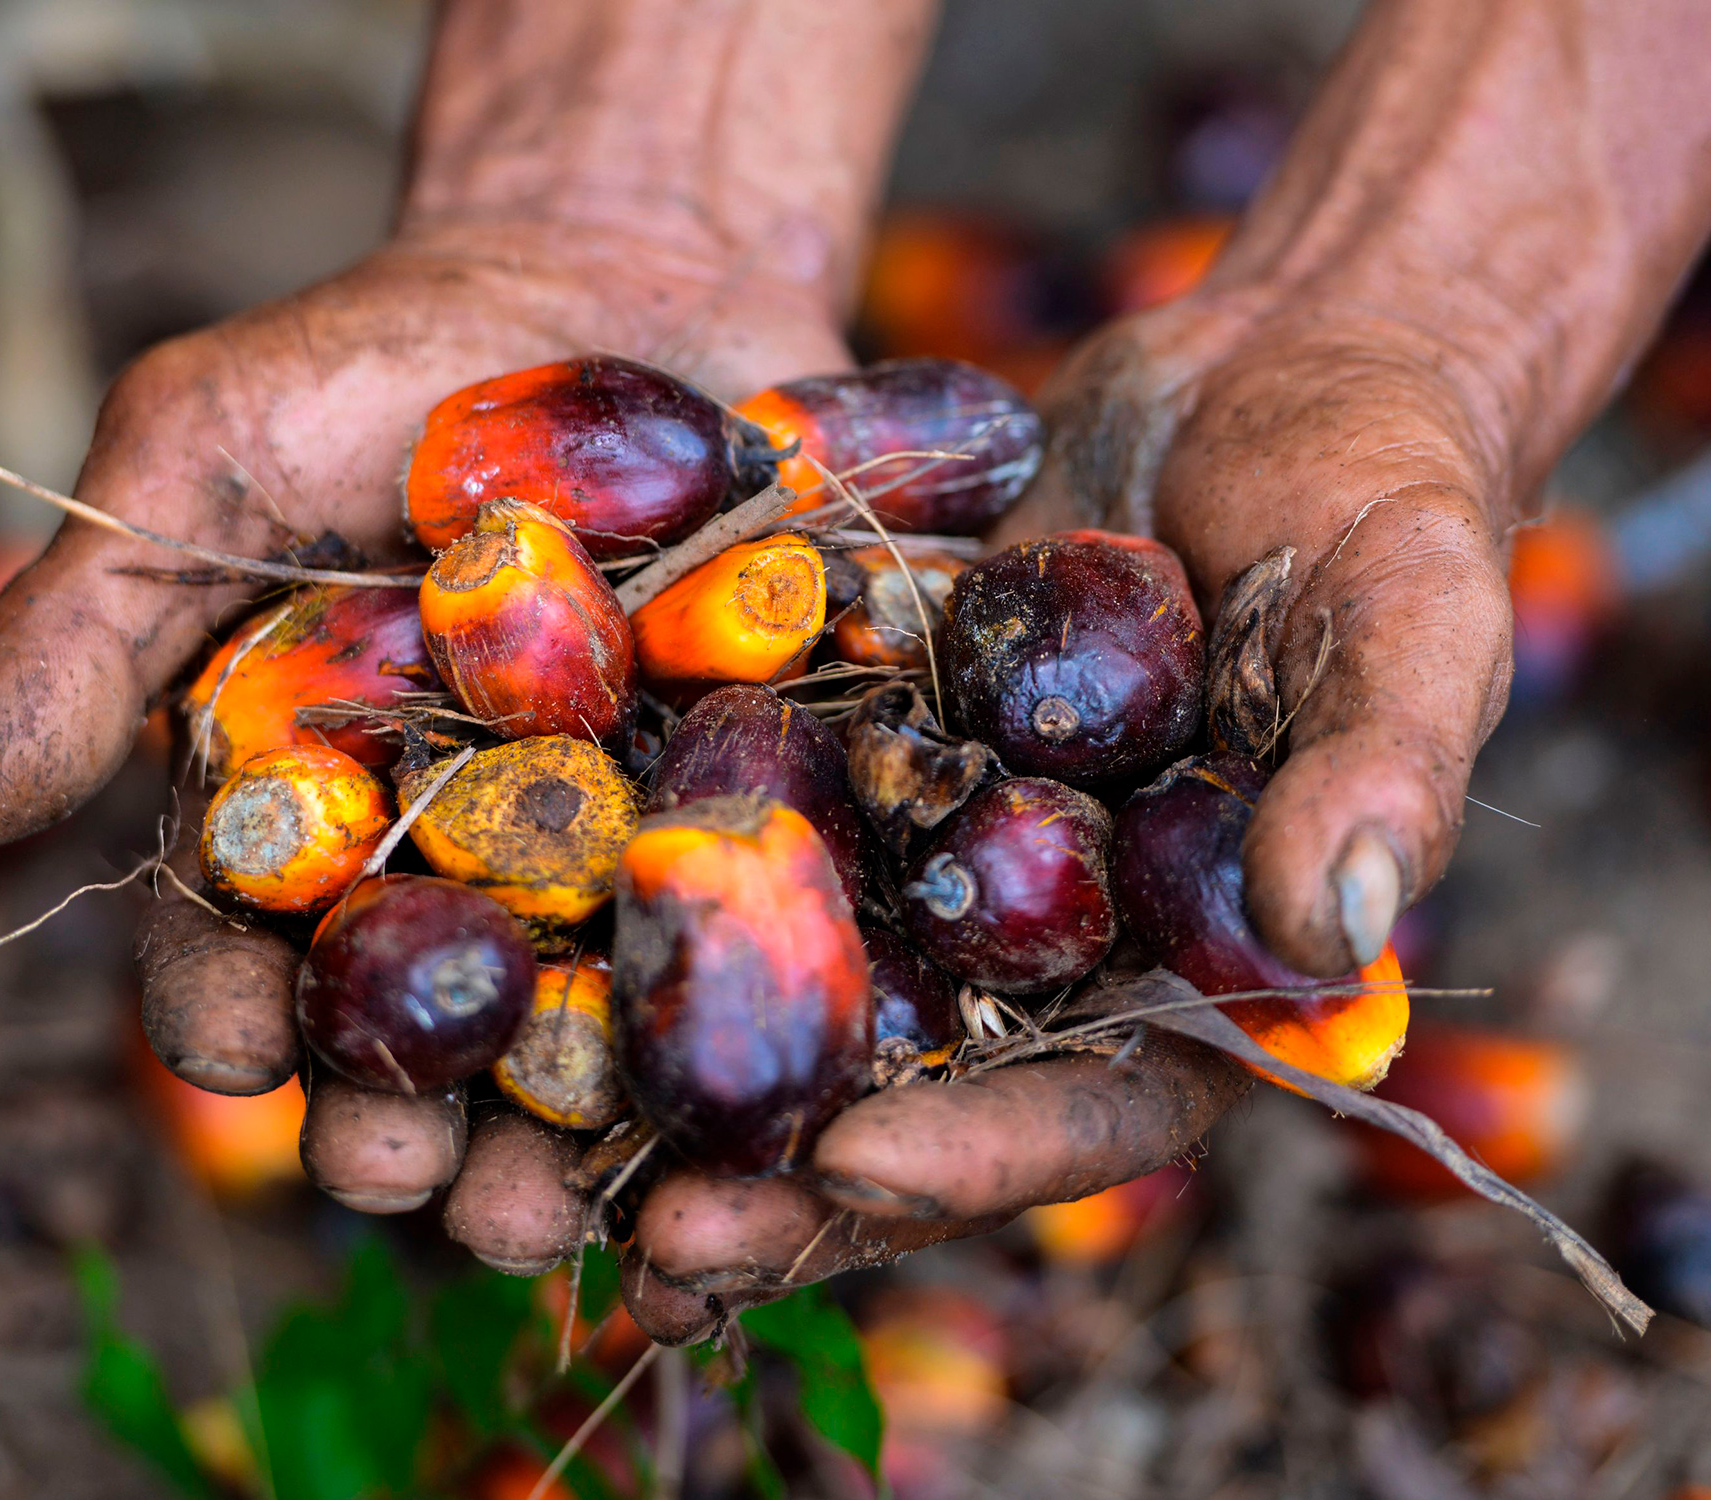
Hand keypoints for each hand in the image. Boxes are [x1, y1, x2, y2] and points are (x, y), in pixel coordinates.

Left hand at [596, 287, 1514, 1345]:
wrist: (1258, 368)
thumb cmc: (1376, 496)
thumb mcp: (1411, 614)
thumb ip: (1382, 773)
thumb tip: (1332, 940)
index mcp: (1192, 970)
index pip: (1094, 1109)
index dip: (981, 1156)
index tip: (854, 1171)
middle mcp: (1046, 941)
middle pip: (914, 1095)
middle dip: (786, 1178)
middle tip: (658, 1231)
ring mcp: (935, 850)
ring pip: (800, 989)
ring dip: (684, 1068)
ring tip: (548, 1138)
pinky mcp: (852, 752)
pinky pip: (747, 826)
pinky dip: (656, 877)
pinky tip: (530, 911)